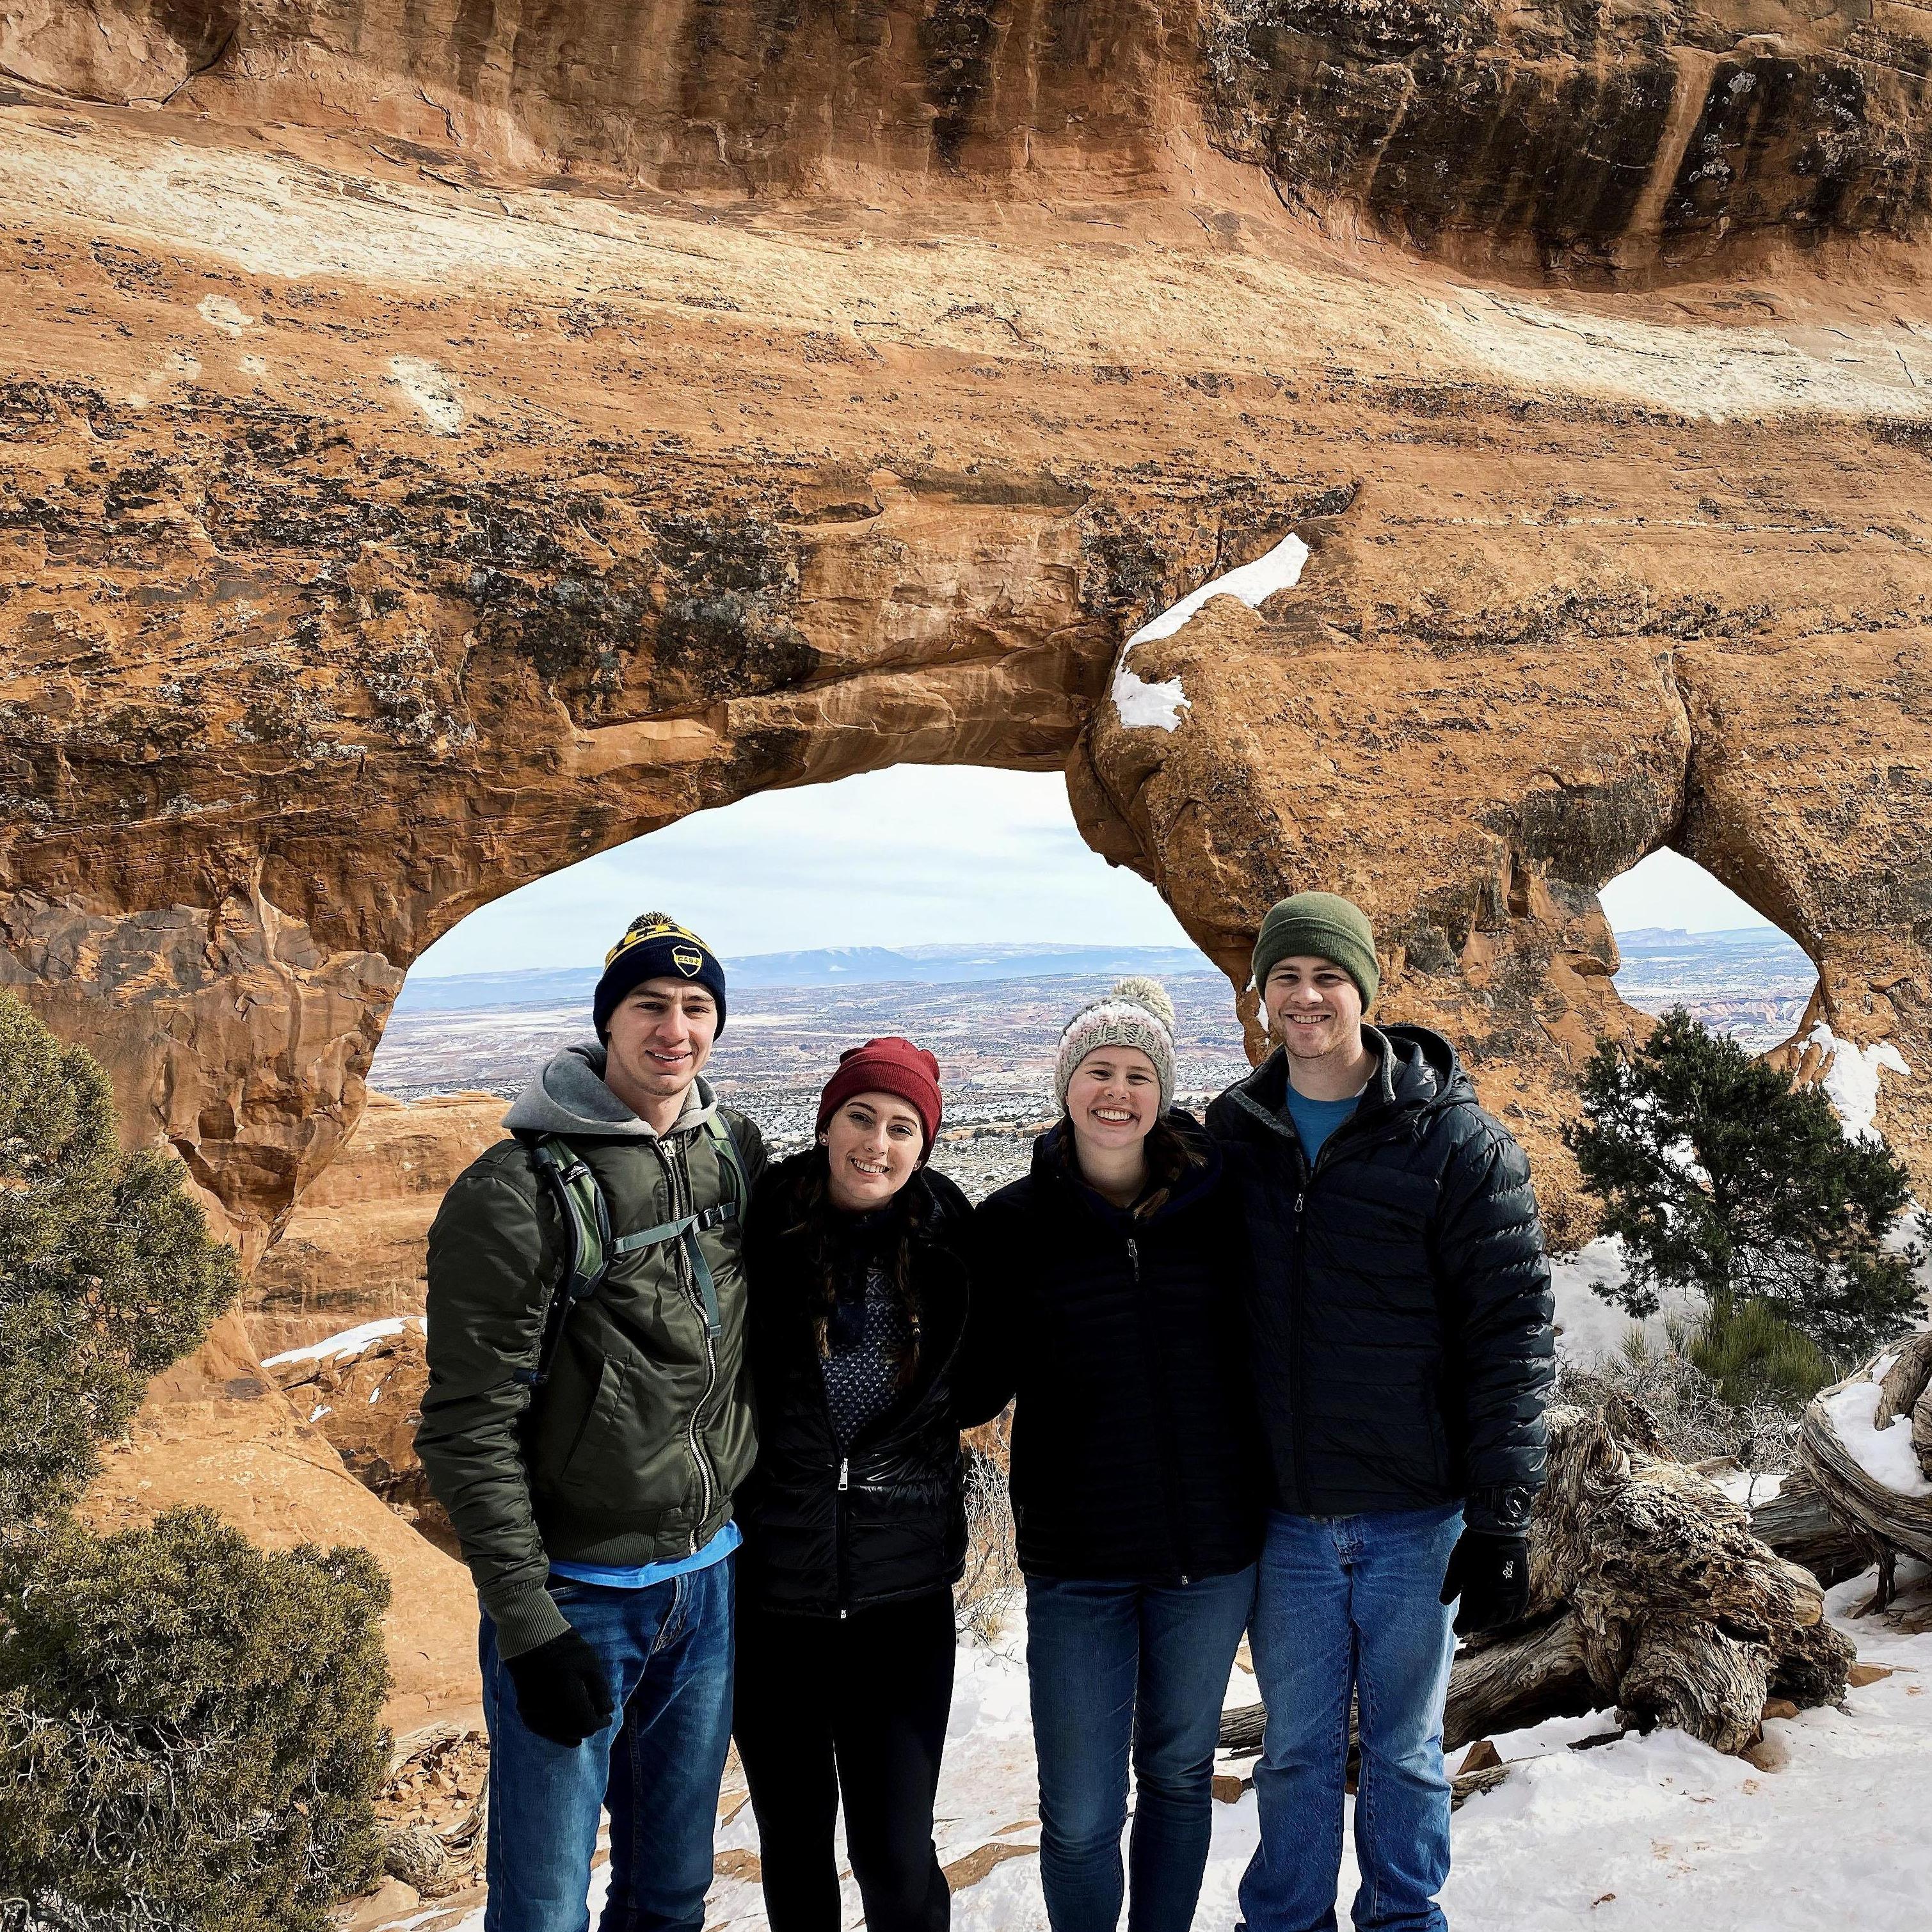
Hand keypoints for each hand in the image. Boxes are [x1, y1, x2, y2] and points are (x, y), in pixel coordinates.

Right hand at [505, 1627, 614, 1746]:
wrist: (532, 1641)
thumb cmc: (565, 1650)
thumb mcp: (590, 1664)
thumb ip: (599, 1690)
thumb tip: (607, 1711)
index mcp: (567, 1700)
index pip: (587, 1723)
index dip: (600, 1723)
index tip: (608, 1718)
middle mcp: (549, 1711)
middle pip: (573, 1731)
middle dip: (588, 1727)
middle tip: (598, 1720)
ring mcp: (534, 1712)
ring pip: (557, 1734)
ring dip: (573, 1733)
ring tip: (585, 1731)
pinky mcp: (525, 1710)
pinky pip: (542, 1730)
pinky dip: (556, 1734)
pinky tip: (565, 1735)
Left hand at [1439, 1530, 1529, 1635]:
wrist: (1499, 1530)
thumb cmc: (1474, 1545)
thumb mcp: (1457, 1563)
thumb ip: (1450, 1584)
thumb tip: (1444, 1602)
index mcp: (1478, 1590)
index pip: (1470, 1617)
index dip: (1463, 1625)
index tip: (1456, 1630)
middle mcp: (1497, 1596)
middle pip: (1485, 1620)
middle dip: (1474, 1625)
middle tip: (1466, 1627)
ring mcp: (1512, 1594)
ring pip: (1500, 1619)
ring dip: (1489, 1623)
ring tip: (1480, 1623)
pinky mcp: (1522, 1589)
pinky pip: (1515, 1612)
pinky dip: (1505, 1617)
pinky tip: (1498, 1617)